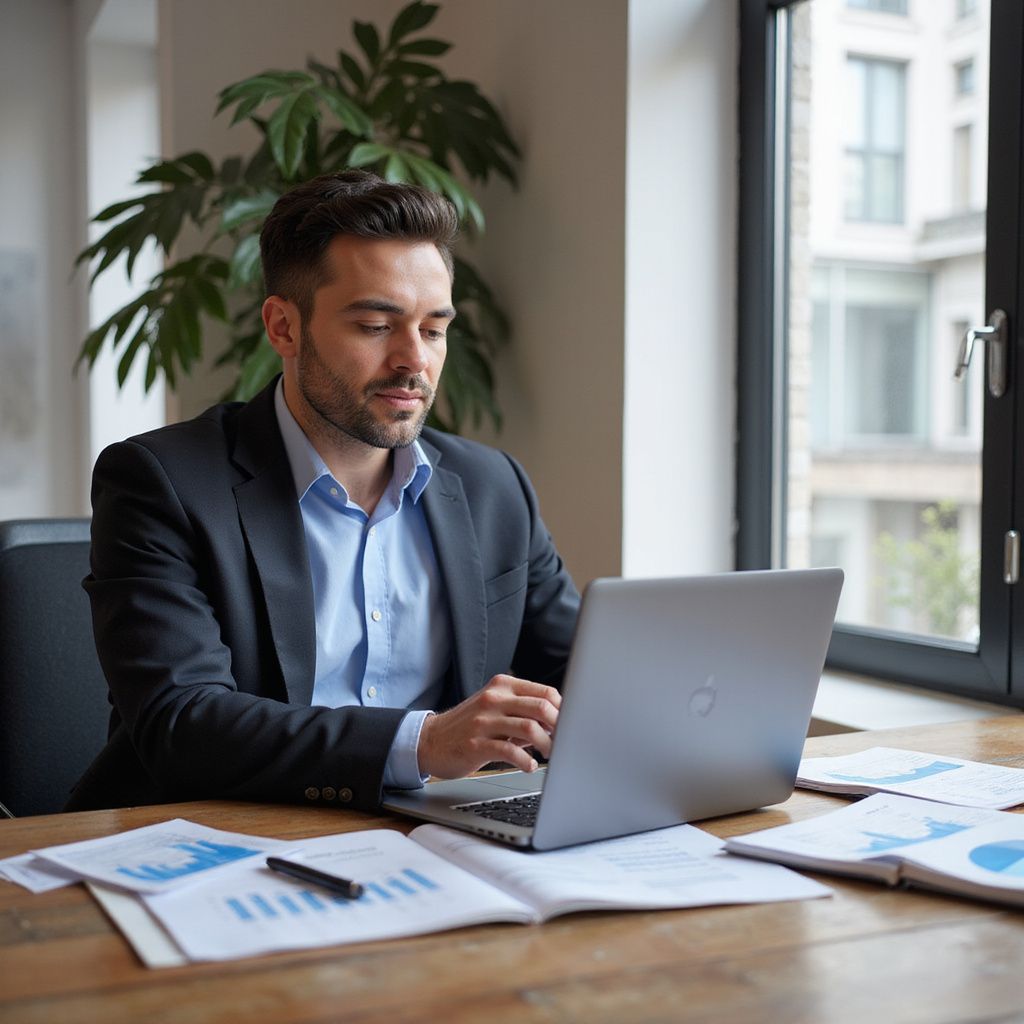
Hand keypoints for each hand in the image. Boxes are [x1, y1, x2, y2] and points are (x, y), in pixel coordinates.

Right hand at [417, 674, 560, 778]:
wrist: (430, 740)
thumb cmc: (469, 726)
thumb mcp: (496, 709)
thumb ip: (524, 711)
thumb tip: (560, 722)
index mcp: (502, 686)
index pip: (545, 692)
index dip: (564, 710)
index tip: (572, 725)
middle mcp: (493, 698)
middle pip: (541, 706)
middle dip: (560, 726)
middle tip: (566, 742)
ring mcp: (483, 720)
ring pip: (529, 727)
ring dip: (547, 745)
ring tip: (551, 755)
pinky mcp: (475, 743)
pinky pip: (509, 751)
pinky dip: (526, 761)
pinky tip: (529, 766)